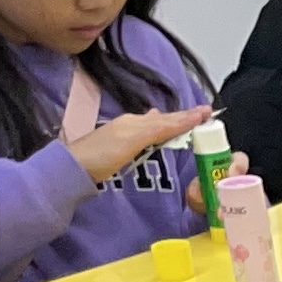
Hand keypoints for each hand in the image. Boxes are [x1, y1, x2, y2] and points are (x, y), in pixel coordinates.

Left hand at [77, 105, 214, 183]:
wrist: (72, 169)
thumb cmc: (102, 155)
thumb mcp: (133, 140)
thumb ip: (158, 129)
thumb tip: (183, 118)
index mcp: (136, 122)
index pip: (169, 118)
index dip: (189, 116)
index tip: (208, 112)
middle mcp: (131, 125)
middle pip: (162, 119)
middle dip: (182, 117)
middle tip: (201, 115)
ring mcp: (123, 135)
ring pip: (154, 126)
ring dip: (170, 124)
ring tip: (184, 121)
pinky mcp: (118, 148)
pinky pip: (146, 135)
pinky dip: (158, 132)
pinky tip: (156, 134)